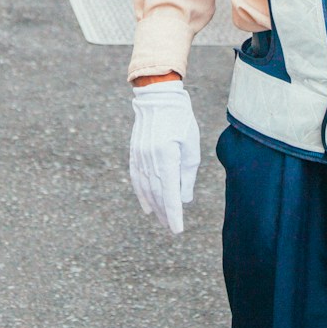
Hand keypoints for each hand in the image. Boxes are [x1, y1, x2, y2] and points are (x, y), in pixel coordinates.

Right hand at [128, 79, 200, 233]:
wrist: (158, 98)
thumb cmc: (181, 120)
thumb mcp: (191, 146)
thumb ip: (187, 175)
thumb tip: (183, 199)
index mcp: (166, 156)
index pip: (169, 193)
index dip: (173, 213)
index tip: (177, 230)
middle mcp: (150, 159)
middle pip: (157, 193)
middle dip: (165, 213)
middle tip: (172, 228)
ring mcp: (139, 156)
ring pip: (146, 188)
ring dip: (154, 206)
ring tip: (162, 220)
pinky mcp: (135, 153)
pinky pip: (137, 178)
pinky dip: (141, 194)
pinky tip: (147, 206)